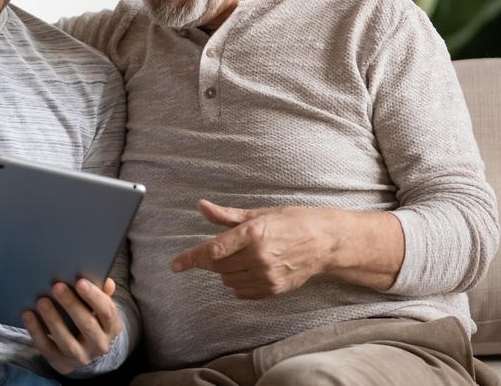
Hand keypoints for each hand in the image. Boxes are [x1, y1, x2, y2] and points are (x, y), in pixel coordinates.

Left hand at [22, 278, 122, 373]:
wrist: (86, 348)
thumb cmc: (91, 317)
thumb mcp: (99, 306)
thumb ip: (102, 292)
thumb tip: (107, 282)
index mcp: (112, 327)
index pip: (107, 312)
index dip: (94, 297)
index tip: (80, 282)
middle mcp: (100, 345)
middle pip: (87, 325)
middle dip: (71, 305)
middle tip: (57, 287)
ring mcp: (81, 357)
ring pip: (67, 342)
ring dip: (53, 320)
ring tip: (42, 301)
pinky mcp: (63, 364)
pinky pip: (48, 350)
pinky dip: (37, 333)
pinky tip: (28, 315)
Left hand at [170, 200, 336, 299]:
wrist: (325, 242)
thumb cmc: (292, 222)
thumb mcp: (259, 213)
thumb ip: (226, 216)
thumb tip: (202, 207)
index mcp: (252, 234)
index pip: (213, 250)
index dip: (191, 258)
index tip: (175, 265)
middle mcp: (258, 257)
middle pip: (217, 266)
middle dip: (214, 259)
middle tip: (228, 248)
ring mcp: (266, 276)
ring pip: (227, 280)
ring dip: (227, 271)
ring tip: (245, 257)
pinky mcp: (273, 290)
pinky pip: (242, 292)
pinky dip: (239, 283)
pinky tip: (251, 270)